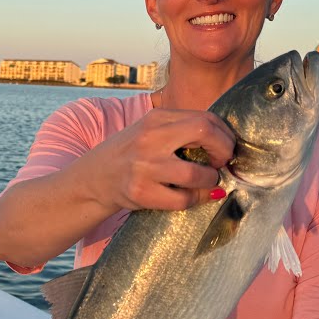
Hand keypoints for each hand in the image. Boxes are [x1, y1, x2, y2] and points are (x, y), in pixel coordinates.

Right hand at [80, 109, 233, 211]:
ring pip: (197, 174)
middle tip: (221, 164)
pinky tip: (193, 196)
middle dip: (224, 151)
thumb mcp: (151, 131)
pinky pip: (182, 200)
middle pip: (205, 133)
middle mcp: (150, 138)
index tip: (225, 148)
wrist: (93, 178)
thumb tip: (225, 142)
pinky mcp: (141, 192)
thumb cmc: (131, 154)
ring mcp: (144, 166)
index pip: (205, 118)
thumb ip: (182, 131)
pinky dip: (195, 199)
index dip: (224, 136)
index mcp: (156, 118)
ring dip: (210, 180)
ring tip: (207, 181)